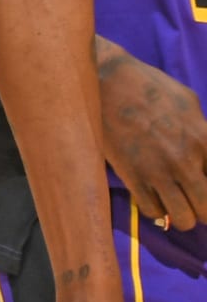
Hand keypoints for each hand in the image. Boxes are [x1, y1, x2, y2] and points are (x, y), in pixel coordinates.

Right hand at [97, 42, 206, 229]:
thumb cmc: (148, 86)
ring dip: (182, 213)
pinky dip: (156, 208)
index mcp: (204, 139)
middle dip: (203, 206)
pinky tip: (152, 193)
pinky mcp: (131, 176)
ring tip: (174, 199)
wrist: (105, 81)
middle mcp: (185, 160)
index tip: (202, 181)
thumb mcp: (188, 102)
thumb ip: (203, 131)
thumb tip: (206, 157)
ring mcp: (157, 171)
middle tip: (192, 196)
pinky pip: (153, 212)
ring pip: (184, 219)